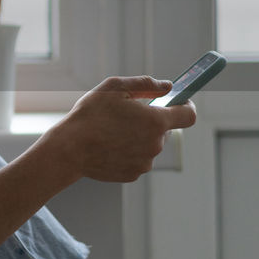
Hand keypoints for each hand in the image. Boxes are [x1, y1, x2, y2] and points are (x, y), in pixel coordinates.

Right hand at [43, 76, 196, 182]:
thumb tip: (167, 86)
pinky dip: (128, 151)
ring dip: (138, 136)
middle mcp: (155, 144)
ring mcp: (145, 162)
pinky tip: (108, 146)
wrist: (69, 149)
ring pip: (149, 145)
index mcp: (156, 121)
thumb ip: (146, 84)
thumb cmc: (90, 115)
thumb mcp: (115, 88)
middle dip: (152, 121)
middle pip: (165, 130)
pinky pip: (137, 159)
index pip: (189, 115)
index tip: (180, 101)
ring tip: (112, 131)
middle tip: (129, 114)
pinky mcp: (132, 174)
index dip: (187, 106)